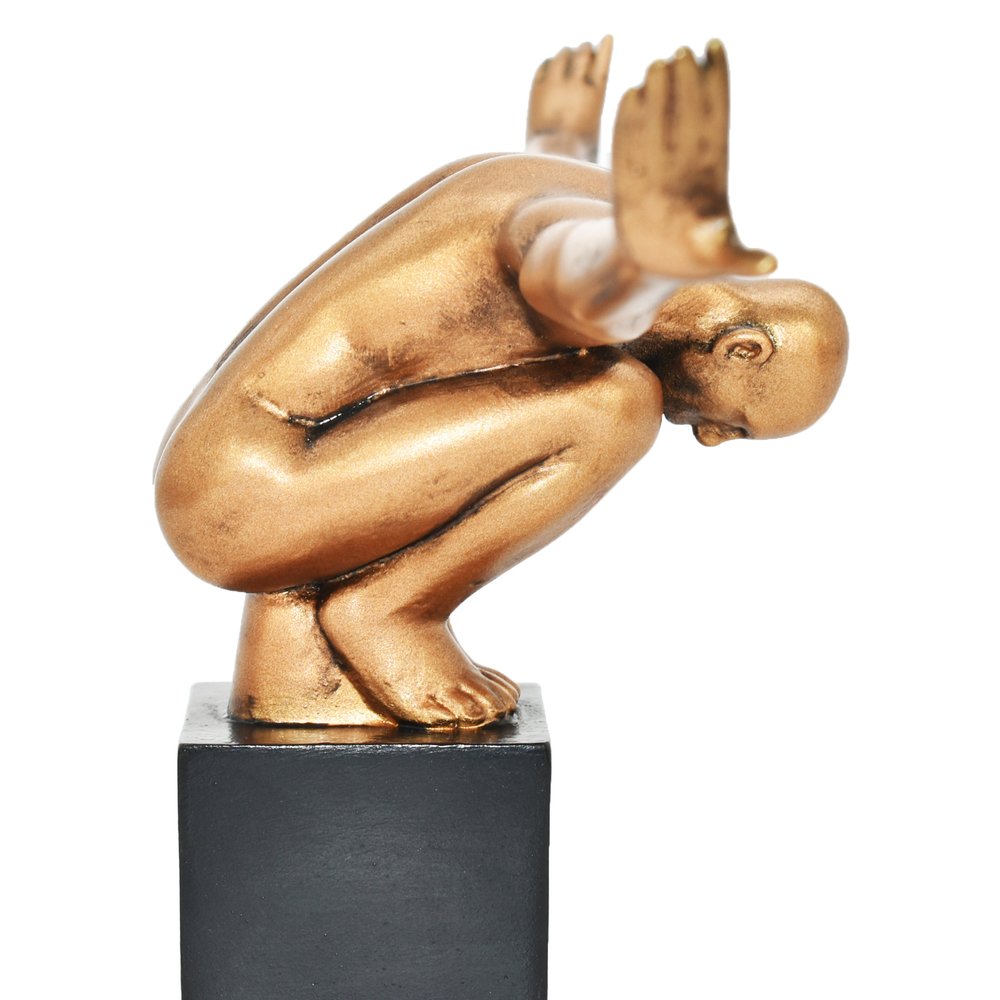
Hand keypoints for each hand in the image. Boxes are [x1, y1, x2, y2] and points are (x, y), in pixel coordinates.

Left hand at [527, 37, 612, 160]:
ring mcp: (555, 86)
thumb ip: (596, 108)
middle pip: (583, 53)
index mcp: (596, 96)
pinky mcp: (537, 90)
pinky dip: (549, 63)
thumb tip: (599, 95)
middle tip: (585, 48)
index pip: (603, 62)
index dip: (605, 47)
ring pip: (562, 55)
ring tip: (567, 54)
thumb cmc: (577, 154)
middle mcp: (577, 86)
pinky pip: (544, 65)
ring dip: (566, 53)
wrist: (550, 159)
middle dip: (585, 49)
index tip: (606, 37)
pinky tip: (551, 65)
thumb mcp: (596, 132)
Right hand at [612, 41, 775, 277]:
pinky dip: (628, 120)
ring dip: (660, 91)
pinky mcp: (629, 178)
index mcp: (711, 174)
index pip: (715, 120)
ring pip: (658, 121)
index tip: (714, 49)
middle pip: (687, 112)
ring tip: (659, 65)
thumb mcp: (722, 260)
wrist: (658, 270)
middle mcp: (684, 165)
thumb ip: (741, 256)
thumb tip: (770, 263)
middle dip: (687, 81)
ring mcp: (656, 168)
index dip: (716, 84)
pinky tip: (632, 92)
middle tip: (682, 53)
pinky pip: (629, 144)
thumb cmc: (697, 262)